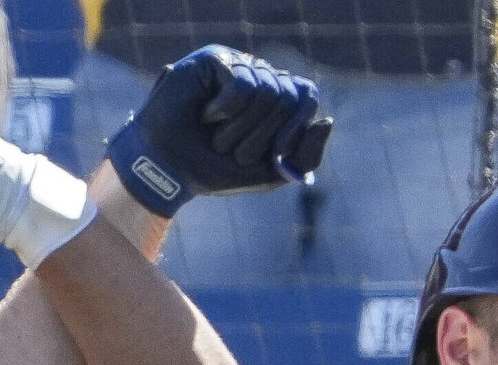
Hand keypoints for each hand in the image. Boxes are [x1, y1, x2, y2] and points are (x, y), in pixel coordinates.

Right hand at [108, 46, 332, 216]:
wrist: (170, 170)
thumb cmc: (217, 169)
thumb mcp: (271, 173)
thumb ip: (306, 155)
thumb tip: (327, 120)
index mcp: (277, 98)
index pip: (306, 96)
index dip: (297, 127)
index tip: (276, 155)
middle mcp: (260, 75)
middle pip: (288, 95)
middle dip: (263, 136)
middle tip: (235, 151)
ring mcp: (238, 64)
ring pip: (266, 91)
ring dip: (240, 129)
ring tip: (217, 137)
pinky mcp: (215, 59)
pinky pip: (241, 84)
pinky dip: (225, 111)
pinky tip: (206, 115)